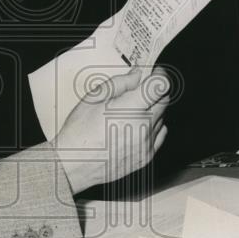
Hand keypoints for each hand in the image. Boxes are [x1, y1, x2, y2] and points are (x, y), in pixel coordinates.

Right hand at [52, 66, 169, 194]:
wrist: (73, 164)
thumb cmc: (79, 132)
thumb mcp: (93, 98)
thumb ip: (119, 83)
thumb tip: (137, 75)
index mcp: (129, 109)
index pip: (161, 85)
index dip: (160, 75)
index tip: (155, 73)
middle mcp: (142, 127)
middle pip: (164, 100)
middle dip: (156, 91)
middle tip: (140, 90)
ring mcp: (146, 144)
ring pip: (162, 117)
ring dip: (153, 109)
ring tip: (131, 112)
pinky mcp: (146, 156)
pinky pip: (159, 135)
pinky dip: (152, 127)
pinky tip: (136, 126)